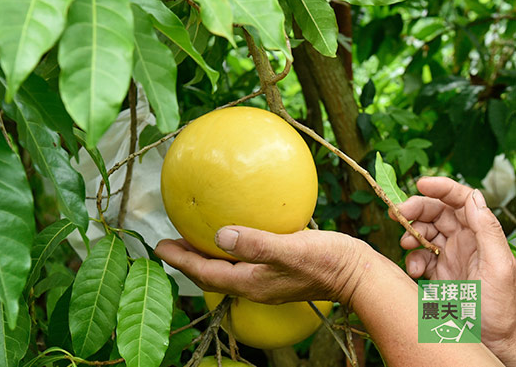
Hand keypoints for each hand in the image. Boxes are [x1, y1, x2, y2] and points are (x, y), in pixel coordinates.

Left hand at [155, 227, 375, 305]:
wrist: (356, 273)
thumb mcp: (290, 249)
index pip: (205, 272)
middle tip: (171, 244)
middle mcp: (254, 284)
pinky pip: (245, 260)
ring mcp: (267, 279)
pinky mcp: (279, 270)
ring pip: (227, 268)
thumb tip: (220, 234)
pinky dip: (231, 249)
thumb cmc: (326, 261)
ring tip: (195, 238)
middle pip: (211, 274)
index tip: (160, 247)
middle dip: (188, 261)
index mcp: (251, 282)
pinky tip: (237, 232)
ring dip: (208, 255)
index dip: (180, 261)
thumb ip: (256, 243)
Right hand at [396, 176, 515, 364]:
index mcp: (481, 234)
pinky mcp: (437, 273)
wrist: (491, 343)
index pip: (461, 200)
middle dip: (416, 209)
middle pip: (436, 212)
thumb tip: (473, 197)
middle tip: (397, 213)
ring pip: (424, 233)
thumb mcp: (500, 267)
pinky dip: (411, 260)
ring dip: (410, 234)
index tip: (420, 184)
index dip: (441, 188)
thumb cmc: (500, 309)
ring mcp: (449, 256)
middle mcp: (465, 241)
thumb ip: (488, 230)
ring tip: (405, 245)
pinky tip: (414, 272)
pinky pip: (419, 258)